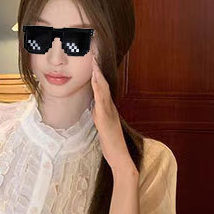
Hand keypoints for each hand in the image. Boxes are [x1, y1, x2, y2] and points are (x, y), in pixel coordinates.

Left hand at [91, 57, 137, 177]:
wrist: (120, 158)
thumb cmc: (111, 145)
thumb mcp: (102, 127)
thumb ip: (99, 115)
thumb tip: (94, 107)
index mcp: (108, 109)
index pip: (101, 88)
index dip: (97, 75)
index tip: (93, 61)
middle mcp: (109, 108)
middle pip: (103, 85)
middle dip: (98, 70)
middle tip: (94, 54)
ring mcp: (108, 114)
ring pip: (103, 91)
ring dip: (98, 76)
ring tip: (94, 63)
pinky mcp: (105, 120)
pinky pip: (101, 103)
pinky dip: (98, 91)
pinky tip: (95, 82)